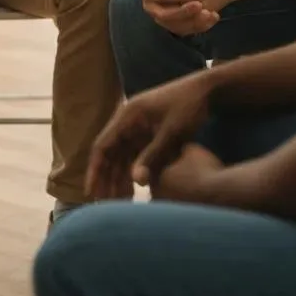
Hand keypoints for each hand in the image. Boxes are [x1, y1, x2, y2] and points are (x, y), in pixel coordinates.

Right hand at [86, 70, 212, 200]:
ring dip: (119, 176)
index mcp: (126, 117)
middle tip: (104, 204)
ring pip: (122, 155)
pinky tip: (137, 188)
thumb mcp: (171, 133)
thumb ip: (153, 156)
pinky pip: (135, 153)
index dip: (95, 170)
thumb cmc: (187, 108)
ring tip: (120, 202)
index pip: (102, 146)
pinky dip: (134, 170)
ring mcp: (137, 126)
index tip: (91, 192)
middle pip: (110, 153)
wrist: (205, 90)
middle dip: (106, 178)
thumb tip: (136, 182)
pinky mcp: (148, 131)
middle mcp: (127, 121)